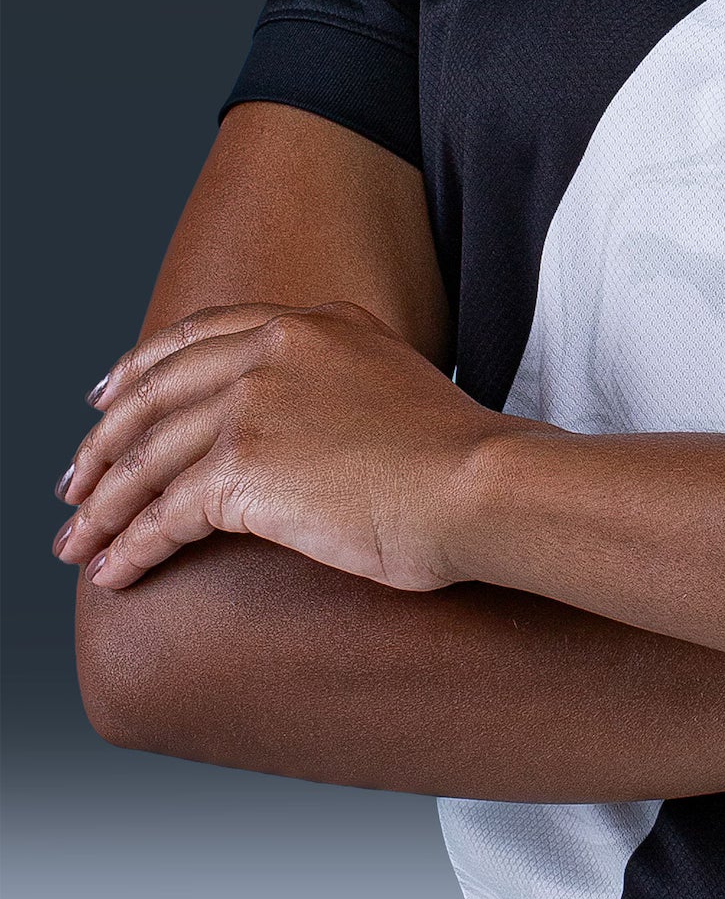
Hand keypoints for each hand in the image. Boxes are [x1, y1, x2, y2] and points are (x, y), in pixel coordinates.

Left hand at [54, 302, 531, 592]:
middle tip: (73, 484)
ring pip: (148, 460)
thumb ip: (334, 378)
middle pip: (154, 395)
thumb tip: (296, 419)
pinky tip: (118, 574)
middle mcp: (274, 352)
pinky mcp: (241, 469)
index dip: (140, 368)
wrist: (477, 485)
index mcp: (311, 324)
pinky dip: (131, 548)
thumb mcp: (391, 380)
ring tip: (78, 545)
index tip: (107, 397)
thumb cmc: (455, 455)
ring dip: (102, 508)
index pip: (199, 335)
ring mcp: (252, 406)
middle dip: (103, 445)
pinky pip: (162, 515)